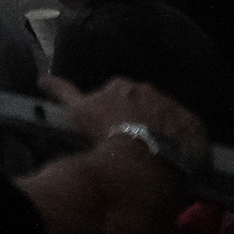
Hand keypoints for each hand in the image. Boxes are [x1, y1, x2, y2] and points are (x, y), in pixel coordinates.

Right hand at [43, 74, 209, 177]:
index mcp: (122, 85)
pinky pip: (189, 131)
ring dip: (160, 127)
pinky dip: (183, 139)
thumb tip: (40, 78)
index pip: (117, 91)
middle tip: (131, 137)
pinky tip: (175, 155)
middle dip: (138, 114)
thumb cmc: (105, 132)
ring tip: (152, 149)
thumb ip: (61, 92)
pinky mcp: (193, 126)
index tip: (112, 122)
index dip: (114, 107)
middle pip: (142, 101)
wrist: (142, 156)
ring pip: (165, 115)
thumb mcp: (78, 111)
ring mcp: (173, 107)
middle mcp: (150, 90)